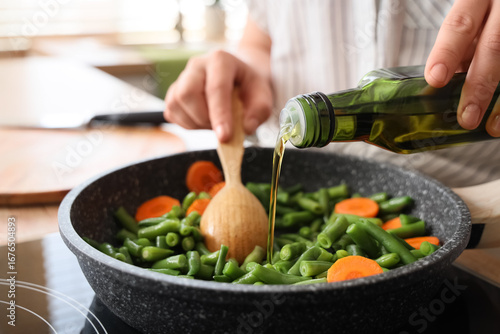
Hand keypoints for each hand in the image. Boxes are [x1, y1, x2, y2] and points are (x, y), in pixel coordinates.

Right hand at [164, 50, 272, 141]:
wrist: (239, 77)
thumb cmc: (250, 86)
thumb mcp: (264, 96)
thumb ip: (259, 112)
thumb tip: (246, 127)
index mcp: (221, 60)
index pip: (216, 88)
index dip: (219, 115)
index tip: (225, 137)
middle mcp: (197, 65)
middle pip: (187, 94)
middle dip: (203, 118)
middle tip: (221, 127)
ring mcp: (182, 77)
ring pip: (176, 104)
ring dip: (195, 123)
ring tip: (213, 123)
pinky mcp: (174, 91)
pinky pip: (171, 112)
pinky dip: (186, 124)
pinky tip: (202, 121)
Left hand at [425, 0, 499, 136]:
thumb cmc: (490, 15)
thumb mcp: (475, 18)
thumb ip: (463, 45)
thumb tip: (447, 84)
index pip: (460, 24)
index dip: (446, 53)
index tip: (435, 79)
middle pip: (492, 46)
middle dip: (479, 85)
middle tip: (467, 117)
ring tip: (493, 126)